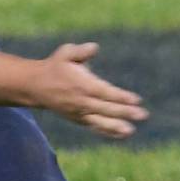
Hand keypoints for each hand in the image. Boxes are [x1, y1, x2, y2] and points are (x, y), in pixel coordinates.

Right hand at [33, 42, 148, 139]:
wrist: (36, 86)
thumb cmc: (55, 66)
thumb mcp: (65, 53)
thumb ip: (81, 51)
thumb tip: (95, 47)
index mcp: (82, 85)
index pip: (105, 92)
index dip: (121, 97)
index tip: (137, 99)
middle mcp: (81, 101)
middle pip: (106, 109)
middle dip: (125, 112)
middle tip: (143, 115)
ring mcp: (79, 113)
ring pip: (100, 122)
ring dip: (116, 127)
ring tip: (131, 131)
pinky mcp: (78, 119)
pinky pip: (95, 127)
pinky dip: (108, 131)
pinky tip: (123, 134)